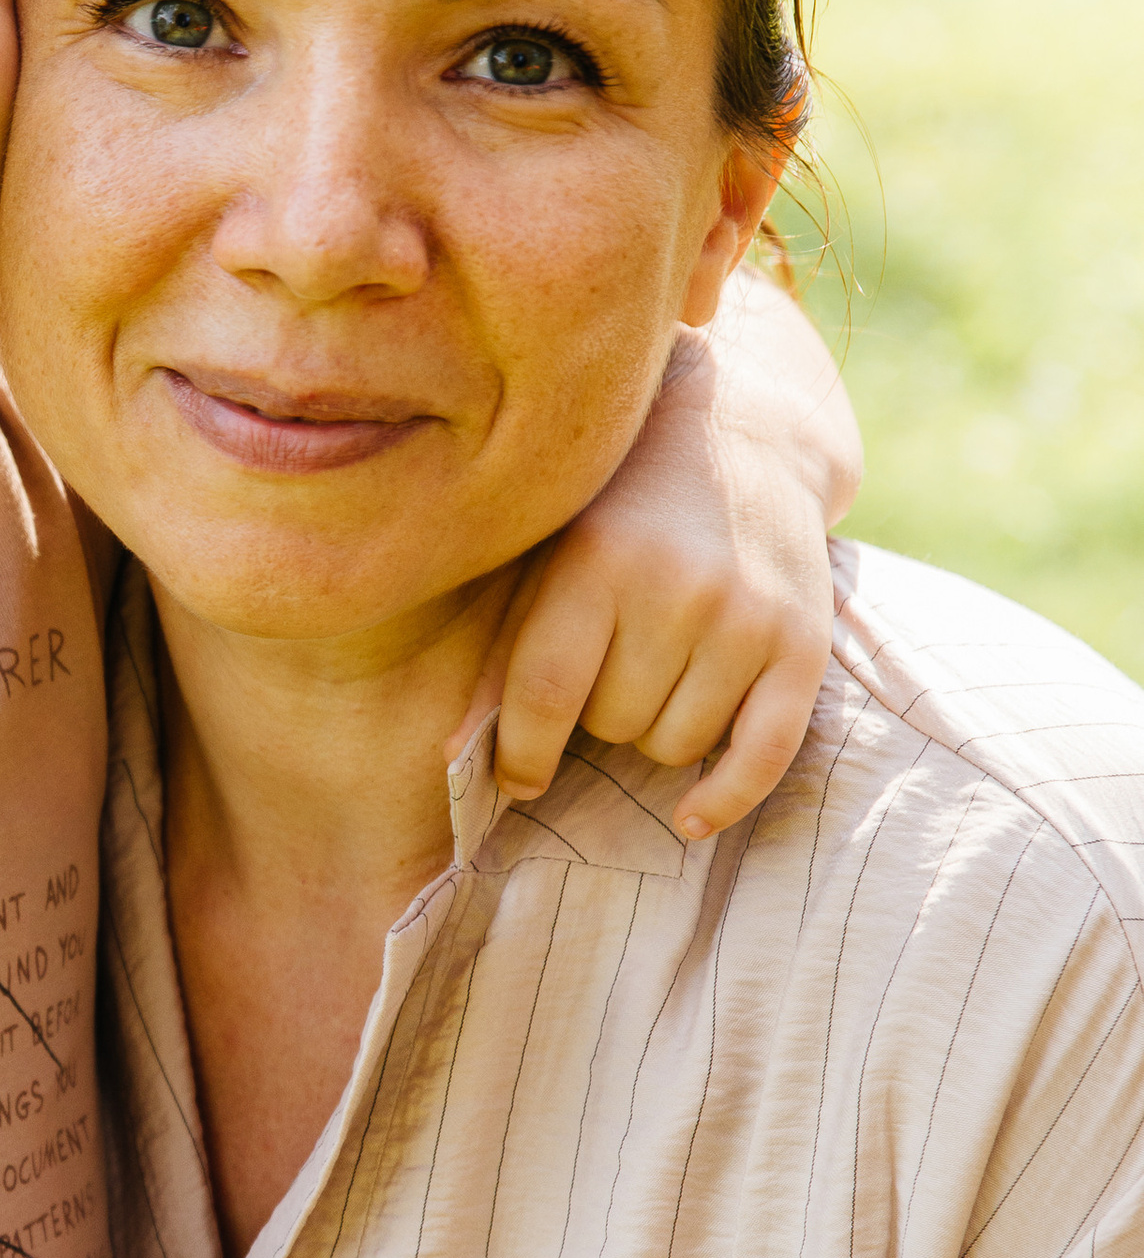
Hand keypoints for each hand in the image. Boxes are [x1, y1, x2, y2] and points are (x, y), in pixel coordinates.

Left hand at [482, 266, 854, 837]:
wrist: (744, 441)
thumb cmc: (619, 514)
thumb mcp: (549, 560)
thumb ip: (504, 655)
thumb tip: (454, 761)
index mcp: (597, 561)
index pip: (543, 695)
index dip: (520, 752)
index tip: (517, 776)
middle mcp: (677, 588)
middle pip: (611, 726)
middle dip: (601, 714)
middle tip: (617, 661)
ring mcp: (747, 618)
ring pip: (676, 747)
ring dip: (658, 732)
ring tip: (663, 670)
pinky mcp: (803, 645)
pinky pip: (761, 758)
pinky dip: (723, 798)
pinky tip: (689, 816)